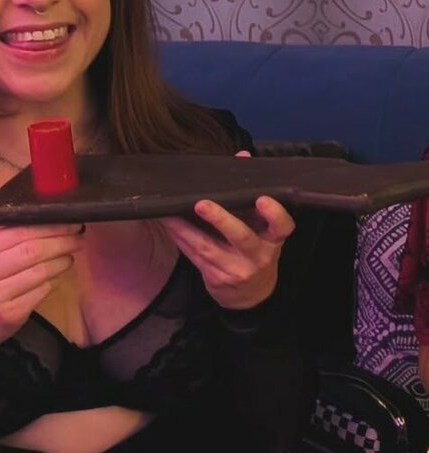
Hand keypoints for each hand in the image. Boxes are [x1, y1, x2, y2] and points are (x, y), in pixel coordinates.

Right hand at [0, 223, 84, 374]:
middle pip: (32, 250)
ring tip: (70, 256)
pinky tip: (59, 274)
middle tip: (78, 238)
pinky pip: (42, 291)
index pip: (19, 232)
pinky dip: (55, 280)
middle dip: (61, 242)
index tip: (69, 223)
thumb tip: (46, 224)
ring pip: (40, 271)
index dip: (49, 228)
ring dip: (61, 261)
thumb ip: (4, 241)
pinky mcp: (11, 314)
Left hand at [159, 152, 294, 309]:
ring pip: (208, 247)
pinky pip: (195, 256)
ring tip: (170, 212)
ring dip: (186, 229)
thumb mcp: (262, 227)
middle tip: (201, 203)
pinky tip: (169, 225)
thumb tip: (241, 156)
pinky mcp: (216, 278)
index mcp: (273, 239)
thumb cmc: (256, 250)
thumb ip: (250, 194)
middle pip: (241, 237)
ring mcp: (237, 269)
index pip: (282, 226)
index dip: (274, 213)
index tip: (262, 199)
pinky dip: (181, 238)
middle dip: (221, 220)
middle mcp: (258, 256)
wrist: (252, 296)